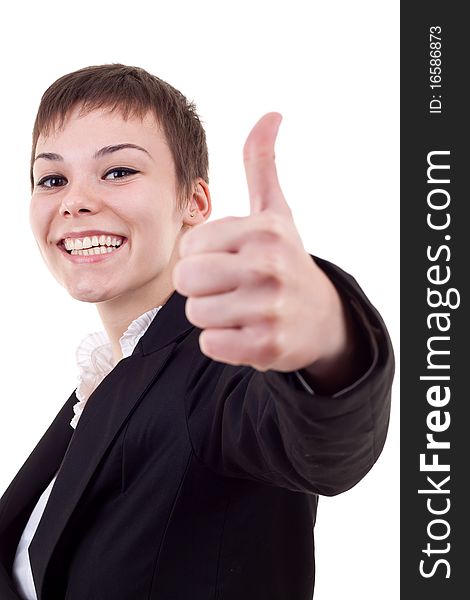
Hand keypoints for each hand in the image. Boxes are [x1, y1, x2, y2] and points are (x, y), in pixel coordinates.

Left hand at [173, 113, 350, 373]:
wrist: (322, 317)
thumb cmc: (286, 260)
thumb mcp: (276, 212)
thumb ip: (262, 165)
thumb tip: (271, 114)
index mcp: (262, 230)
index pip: (189, 246)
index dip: (203, 256)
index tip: (230, 260)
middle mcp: (268, 267)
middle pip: (186, 279)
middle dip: (202, 286)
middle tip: (231, 286)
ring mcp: (269, 309)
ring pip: (197, 313)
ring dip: (213, 314)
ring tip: (241, 308)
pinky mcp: (267, 346)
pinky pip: (211, 344)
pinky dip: (223, 341)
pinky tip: (247, 330)